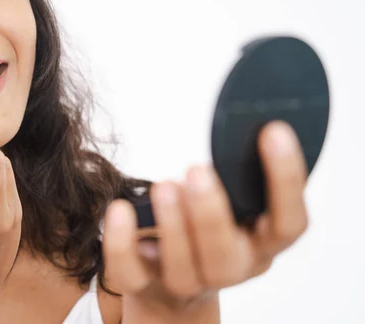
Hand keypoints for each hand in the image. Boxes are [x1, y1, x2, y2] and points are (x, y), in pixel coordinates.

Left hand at [103, 121, 308, 321]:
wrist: (172, 282)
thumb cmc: (206, 224)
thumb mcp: (231, 200)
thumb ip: (235, 176)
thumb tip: (231, 124)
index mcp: (262, 243)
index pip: (289, 222)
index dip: (286, 179)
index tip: (272, 131)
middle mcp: (231, 268)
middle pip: (227, 256)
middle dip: (211, 214)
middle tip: (196, 170)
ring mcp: (187, 283)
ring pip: (183, 268)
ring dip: (173, 225)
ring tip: (163, 185)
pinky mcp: (145, 285)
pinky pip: (129, 273)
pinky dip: (121, 243)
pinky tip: (120, 209)